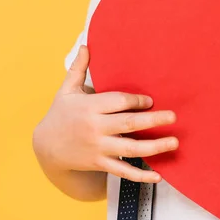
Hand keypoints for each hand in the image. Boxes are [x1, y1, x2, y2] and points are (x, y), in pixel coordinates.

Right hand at [35, 45, 177, 182]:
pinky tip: (158, 175)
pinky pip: (123, 171)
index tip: (150, 101)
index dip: (136, 100)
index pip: (118, 102)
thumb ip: (79, 69)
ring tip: (174, 142)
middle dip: (153, 120)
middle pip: (129, 123)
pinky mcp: (100, 163)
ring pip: (131, 149)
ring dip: (155, 146)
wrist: (46, 148)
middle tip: (173, 116)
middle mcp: (95, 128)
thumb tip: (86, 45)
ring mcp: (99, 148)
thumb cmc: (60, 114)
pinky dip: (141, 175)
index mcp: (90, 107)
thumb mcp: (66, 90)